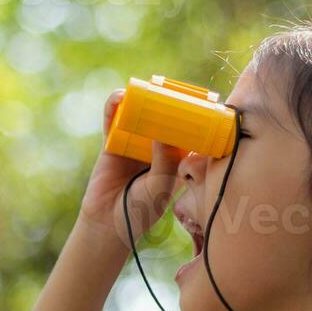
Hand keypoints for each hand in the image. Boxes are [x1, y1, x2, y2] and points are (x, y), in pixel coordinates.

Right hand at [76, 89, 183, 248]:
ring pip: (139, 116)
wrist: (108, 223)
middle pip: (164, 118)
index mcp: (176, 159)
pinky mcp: (113, 144)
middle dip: (167, 102)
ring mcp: (135, 144)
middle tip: (171, 87)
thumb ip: (165, 160)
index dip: (195, 117)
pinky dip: (115, 107)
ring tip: (145, 87)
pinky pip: (113, 122)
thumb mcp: (161, 185)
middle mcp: (157, 148)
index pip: (189, 132)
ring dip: (141, 99)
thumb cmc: (141, 209)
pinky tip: (119, 96)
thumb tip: (164, 131)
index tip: (203, 101)